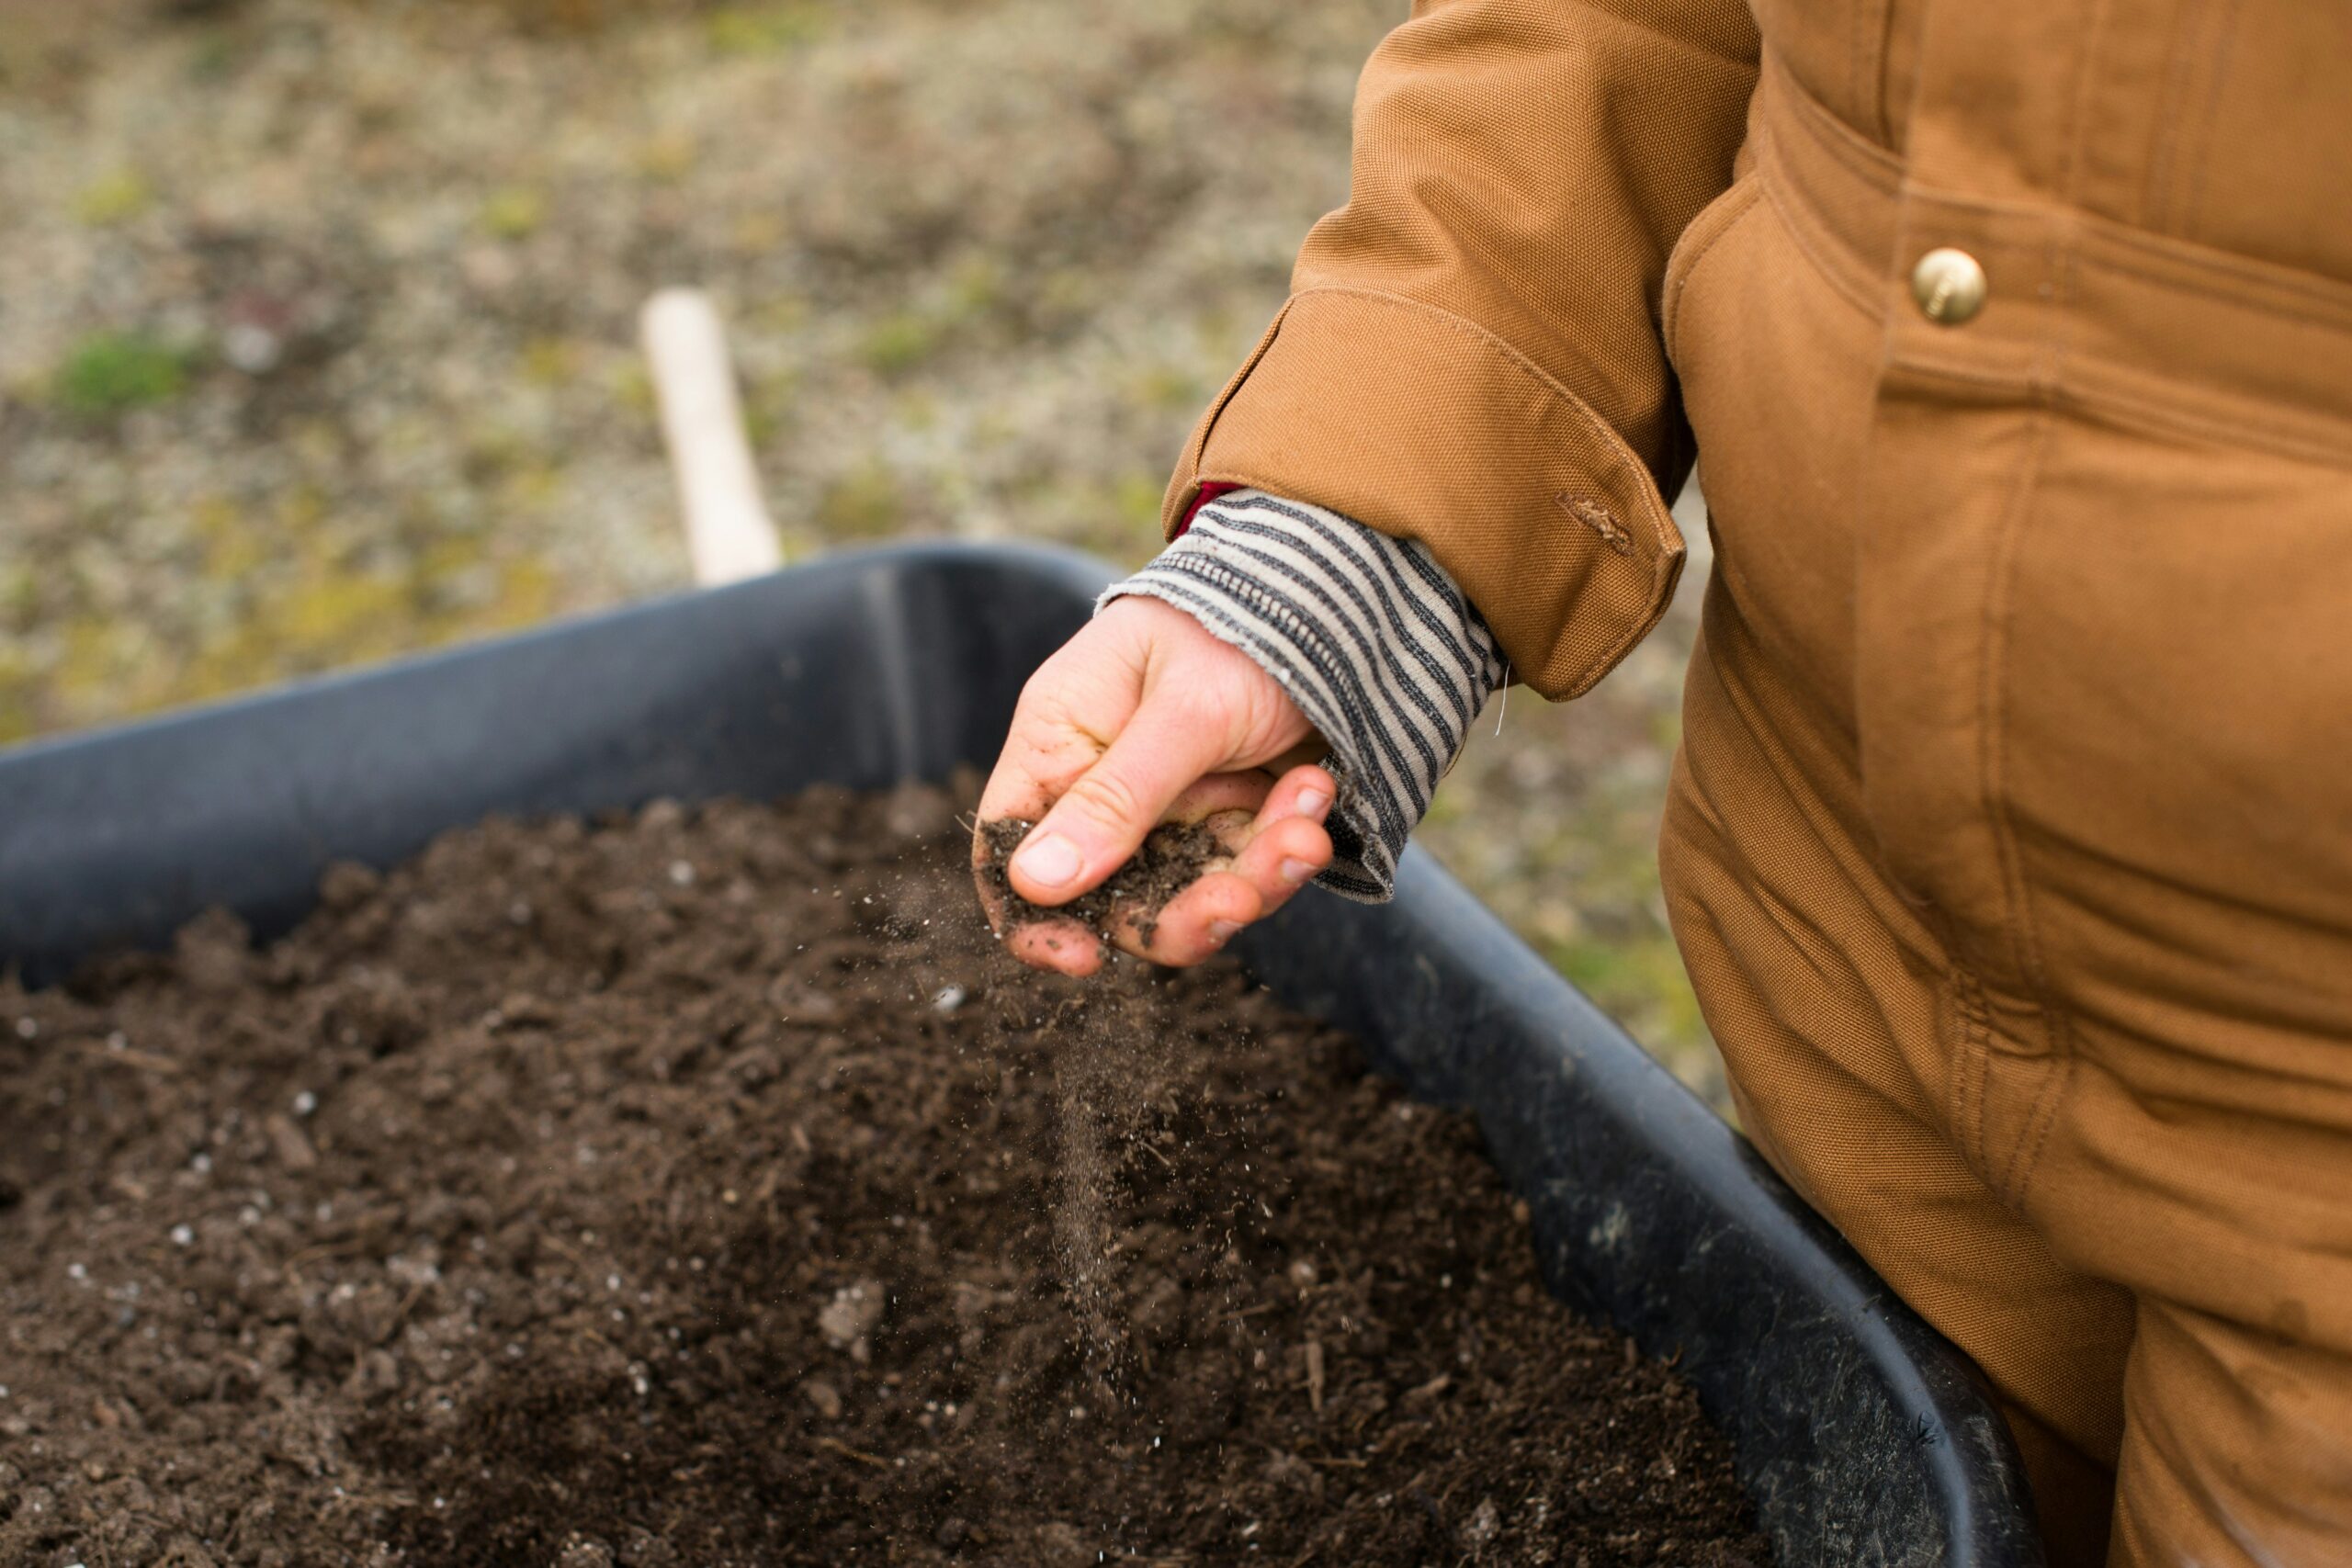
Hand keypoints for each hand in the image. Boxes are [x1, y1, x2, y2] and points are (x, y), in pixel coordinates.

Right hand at [973, 596, 1335, 975]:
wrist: (1335, 594)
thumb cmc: (1236, 626)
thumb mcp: (1182, 712)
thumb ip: (1116, 798)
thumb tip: (1033, 884)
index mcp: (1061, 740)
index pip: (1012, 846)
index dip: (1034, 916)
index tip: (1085, 960)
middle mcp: (1106, 781)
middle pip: (1115, 893)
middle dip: (1184, 909)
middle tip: (1241, 900)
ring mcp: (1172, 803)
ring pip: (1192, 890)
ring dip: (1255, 875)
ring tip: (1305, 833)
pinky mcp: (1232, 813)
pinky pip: (1248, 867)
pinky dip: (1287, 842)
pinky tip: (1315, 791)